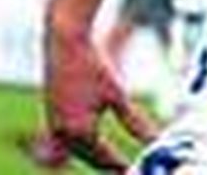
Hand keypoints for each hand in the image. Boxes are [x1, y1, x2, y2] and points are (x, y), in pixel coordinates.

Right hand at [44, 25, 157, 169]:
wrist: (64, 43)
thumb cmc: (92, 66)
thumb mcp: (117, 94)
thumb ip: (135, 121)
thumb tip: (155, 138)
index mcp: (79, 131)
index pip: (105, 159)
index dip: (123, 166)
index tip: (138, 170)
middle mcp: (62, 134)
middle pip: (91, 159)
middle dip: (109, 166)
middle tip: (129, 169)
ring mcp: (54, 126)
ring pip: (79, 151)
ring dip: (96, 157)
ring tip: (116, 162)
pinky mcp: (52, 116)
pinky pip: (70, 140)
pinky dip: (84, 145)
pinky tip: (94, 143)